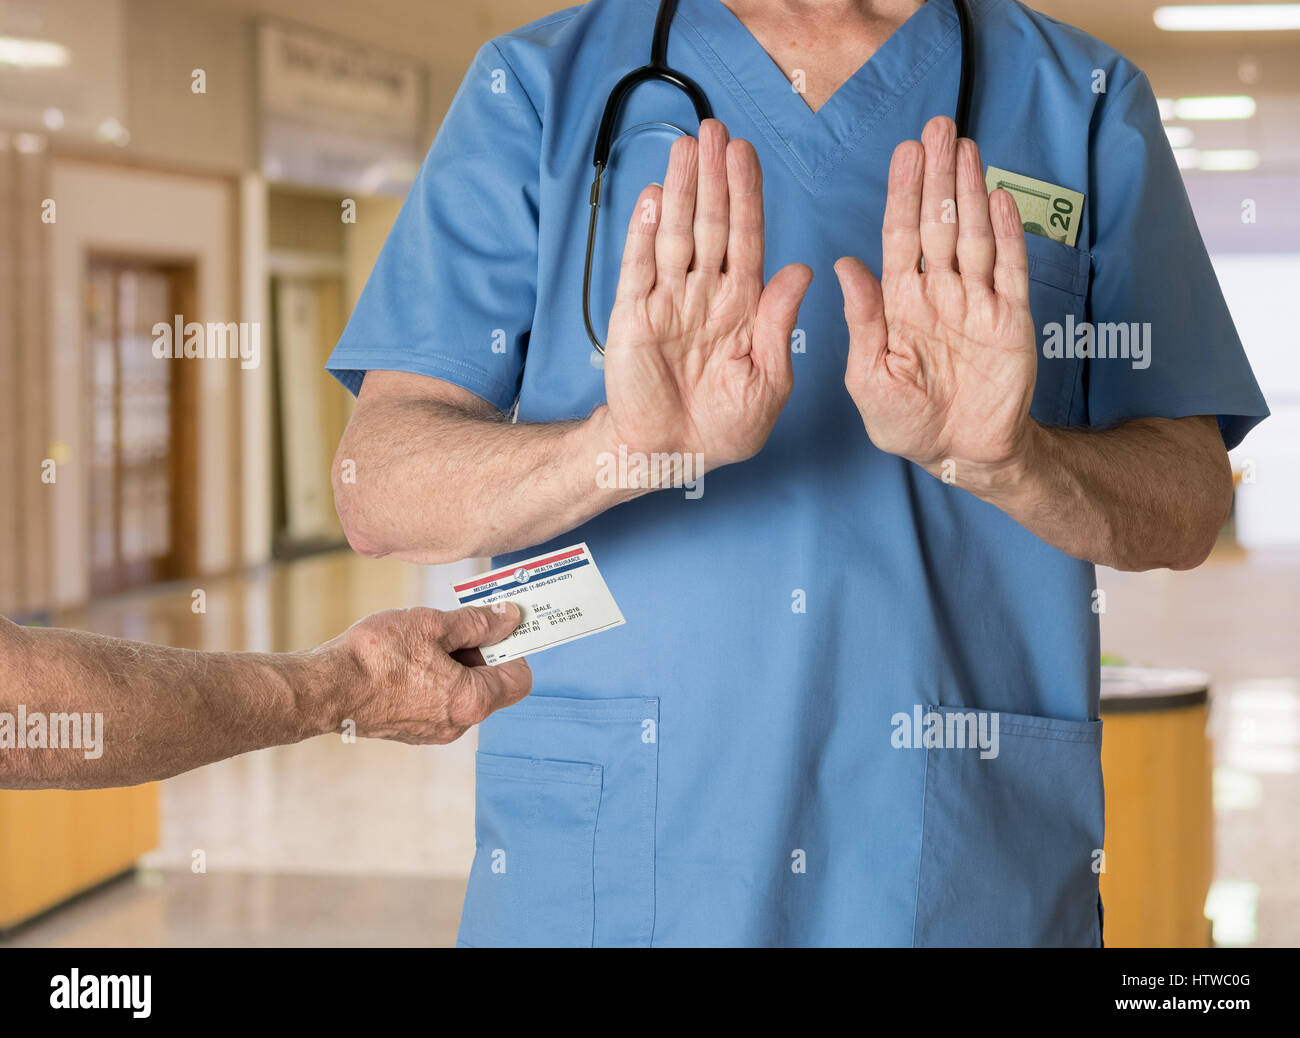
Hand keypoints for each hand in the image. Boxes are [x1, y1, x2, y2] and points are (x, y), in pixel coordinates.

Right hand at [318, 603, 531, 744]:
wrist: (325, 688)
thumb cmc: (377, 656)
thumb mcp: (433, 624)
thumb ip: (477, 623)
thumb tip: (508, 618)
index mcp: (472, 701)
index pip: (519, 678)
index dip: (514, 647)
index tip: (500, 624)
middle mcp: (457, 724)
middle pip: (490, 684)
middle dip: (481, 652)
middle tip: (457, 624)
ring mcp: (432, 732)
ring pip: (462, 692)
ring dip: (455, 664)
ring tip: (425, 639)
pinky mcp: (410, 731)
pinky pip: (437, 702)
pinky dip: (434, 679)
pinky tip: (409, 658)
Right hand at [598, 119, 812, 475]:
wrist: (674, 457)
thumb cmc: (727, 426)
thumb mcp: (769, 380)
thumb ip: (780, 324)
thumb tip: (801, 270)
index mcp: (743, 305)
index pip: (747, 238)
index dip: (746, 195)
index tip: (747, 154)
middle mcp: (705, 294)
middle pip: (710, 224)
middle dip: (713, 178)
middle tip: (714, 131)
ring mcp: (667, 302)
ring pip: (674, 235)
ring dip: (678, 191)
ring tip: (684, 149)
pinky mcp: (633, 317)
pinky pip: (637, 268)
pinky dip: (642, 234)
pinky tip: (650, 198)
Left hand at [834, 116, 1037, 489]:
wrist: (957, 454)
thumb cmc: (904, 421)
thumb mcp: (868, 376)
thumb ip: (861, 320)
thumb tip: (843, 263)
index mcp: (898, 304)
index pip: (899, 237)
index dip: (902, 194)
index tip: (904, 153)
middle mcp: (937, 293)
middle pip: (937, 224)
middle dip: (936, 177)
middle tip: (937, 127)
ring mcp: (975, 302)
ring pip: (972, 235)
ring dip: (969, 192)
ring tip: (965, 148)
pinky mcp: (1010, 318)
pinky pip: (1008, 268)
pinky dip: (1006, 233)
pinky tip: (998, 197)